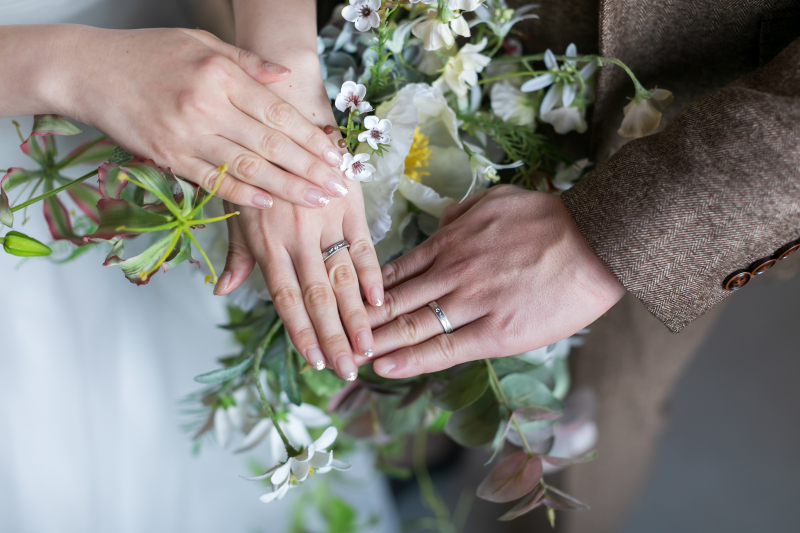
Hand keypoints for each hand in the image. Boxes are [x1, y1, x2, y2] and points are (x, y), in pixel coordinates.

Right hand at [47, 25, 346, 206]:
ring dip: (286, 188)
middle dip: (309, 169)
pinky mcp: (167, 157)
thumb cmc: (148, 53)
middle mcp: (207, 106)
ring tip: (317, 201)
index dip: (310, 137)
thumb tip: (285, 77)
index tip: (335, 155)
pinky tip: (268, 204)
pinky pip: (212, 180)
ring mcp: (186, 135)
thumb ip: (247, 62)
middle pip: (270, 144)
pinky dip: (242, 194)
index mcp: (221, 75)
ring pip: (247, 167)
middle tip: (338, 187)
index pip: (277, 112)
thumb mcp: (200, 42)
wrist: (88, 71)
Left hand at [214, 53, 382, 380]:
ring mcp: (325, 221)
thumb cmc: (258, 168)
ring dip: (357, 316)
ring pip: (342, 277)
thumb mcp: (238, 210)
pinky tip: (382, 302)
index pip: (285, 298)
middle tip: (348, 369)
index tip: (314, 360)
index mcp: (266, 242)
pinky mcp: (350, 204)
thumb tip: (224, 291)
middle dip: (334, 336)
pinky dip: (373, 274)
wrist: (287, 117)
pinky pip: (363, 245)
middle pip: (317, 296)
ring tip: (369, 347)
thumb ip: (239, 256)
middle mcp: (296, 236)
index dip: (299, 331)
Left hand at [364, 185, 626, 377]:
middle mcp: (451, 271)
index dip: (366, 291)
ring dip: (374, 342)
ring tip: (347, 356)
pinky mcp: (495, 331)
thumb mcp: (497, 200)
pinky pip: (444, 347)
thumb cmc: (549, 218)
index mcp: (450, 241)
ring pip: (410, 325)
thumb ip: (463, 212)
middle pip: (392, 301)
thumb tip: (443, 219)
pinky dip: (411, 358)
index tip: (345, 302)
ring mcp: (470, 302)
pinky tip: (384, 367)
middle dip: (359, 321)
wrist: (594, 240)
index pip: (395, 271)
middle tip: (330, 336)